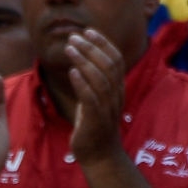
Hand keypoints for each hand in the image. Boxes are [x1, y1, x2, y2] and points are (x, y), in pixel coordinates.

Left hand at [66, 29, 125, 163]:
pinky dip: (82, 83)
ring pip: (100, 78)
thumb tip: (80, 66)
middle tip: (74, 36)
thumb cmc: (93, 129)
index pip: (115, 60)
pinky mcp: (96, 120)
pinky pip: (91, 98)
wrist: (99, 156)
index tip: (88, 31)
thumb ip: (91, 85)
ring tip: (70, 48)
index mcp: (117, 90)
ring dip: (84, 60)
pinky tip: (72, 72)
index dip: (103, 43)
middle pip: (108, 65)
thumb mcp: (93, 102)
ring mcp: (107, 108)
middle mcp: (116, 96)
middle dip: (91, 47)